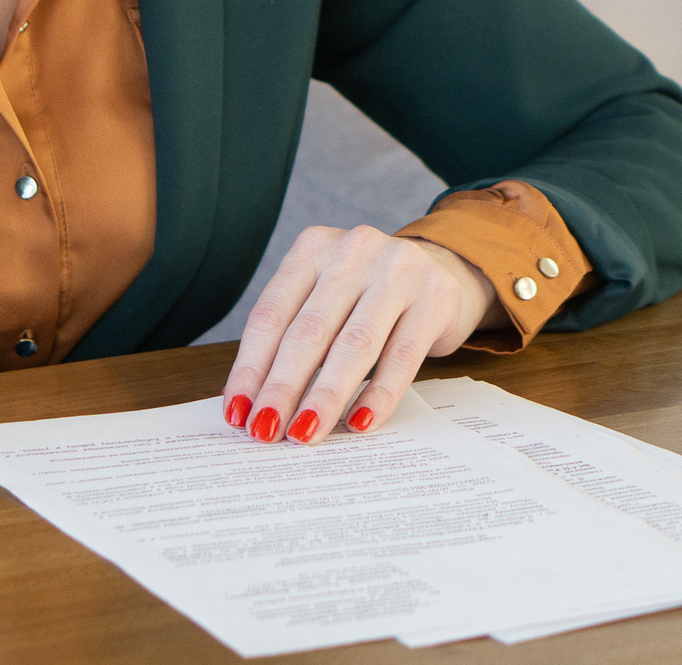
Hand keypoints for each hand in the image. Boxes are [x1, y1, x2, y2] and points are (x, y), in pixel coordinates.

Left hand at [220, 227, 499, 445]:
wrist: (444, 270)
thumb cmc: (369, 295)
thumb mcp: (327, 298)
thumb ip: (295, 335)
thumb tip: (253, 403)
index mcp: (313, 247)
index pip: (271, 313)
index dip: (251, 366)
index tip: (237, 412)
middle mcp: (354, 250)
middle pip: (309, 330)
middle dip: (283, 388)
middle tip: (266, 431)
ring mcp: (398, 269)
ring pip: (354, 344)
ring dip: (325, 395)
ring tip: (305, 433)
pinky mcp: (435, 296)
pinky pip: (402, 356)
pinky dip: (379, 394)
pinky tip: (361, 422)